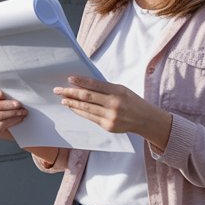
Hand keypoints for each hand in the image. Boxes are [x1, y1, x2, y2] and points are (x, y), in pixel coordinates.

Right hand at [0, 89, 27, 141]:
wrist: (17, 126)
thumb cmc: (12, 109)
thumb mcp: (9, 99)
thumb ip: (7, 95)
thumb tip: (14, 93)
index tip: (2, 94)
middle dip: (6, 105)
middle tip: (18, 104)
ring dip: (12, 113)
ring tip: (23, 112)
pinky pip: (1, 125)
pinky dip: (12, 121)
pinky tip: (20, 118)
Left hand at [53, 75, 172, 151]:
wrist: (146, 120)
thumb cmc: (132, 101)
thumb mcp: (121, 90)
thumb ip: (104, 88)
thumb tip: (83, 85)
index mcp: (118, 91)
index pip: (94, 84)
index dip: (80, 81)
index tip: (69, 79)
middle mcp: (114, 104)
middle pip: (87, 97)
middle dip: (70, 93)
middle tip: (58, 90)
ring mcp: (110, 116)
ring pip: (86, 108)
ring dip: (72, 103)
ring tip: (63, 99)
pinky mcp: (108, 126)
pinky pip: (90, 118)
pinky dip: (80, 112)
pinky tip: (73, 108)